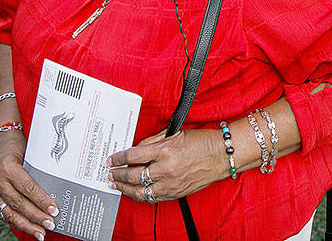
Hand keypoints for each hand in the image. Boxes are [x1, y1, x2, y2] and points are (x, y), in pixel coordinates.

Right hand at [0, 130, 58, 238]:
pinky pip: (2, 212)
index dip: (41, 201)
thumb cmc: (20, 145)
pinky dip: (16, 221)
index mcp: (7, 166)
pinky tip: (27, 227)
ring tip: (40, 233)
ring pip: (9, 212)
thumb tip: (56, 192)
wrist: (0, 140)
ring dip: (26, 225)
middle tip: (50, 224)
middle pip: (18, 203)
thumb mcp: (30, 153)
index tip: (54, 210)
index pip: (27, 188)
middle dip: (36, 217)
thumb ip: (37, 172)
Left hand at [106, 129, 223, 202]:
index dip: (118, 158)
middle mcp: (167, 168)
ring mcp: (171, 183)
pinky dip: (141, 195)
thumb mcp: (175, 134)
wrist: (222, 155)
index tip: (110, 160)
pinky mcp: (176, 193)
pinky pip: (153, 198)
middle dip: (118, 175)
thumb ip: (153, 141)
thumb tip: (136, 149)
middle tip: (109, 173)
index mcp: (166, 150)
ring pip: (141, 191)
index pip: (134, 155)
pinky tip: (134, 192)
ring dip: (125, 189)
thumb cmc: (202, 141)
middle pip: (134, 175)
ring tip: (117, 185)